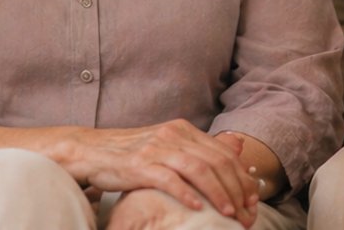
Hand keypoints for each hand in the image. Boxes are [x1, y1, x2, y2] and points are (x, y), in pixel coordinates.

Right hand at [62, 121, 258, 224]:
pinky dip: (186, 193)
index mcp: (183, 129)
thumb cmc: (130, 154)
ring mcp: (156, 149)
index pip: (223, 152)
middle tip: (245, 212)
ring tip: (228, 213)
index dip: (241, 176)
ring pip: (198, 169)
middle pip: (216, 161)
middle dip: (236, 189)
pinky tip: (197, 208)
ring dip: (218, 193)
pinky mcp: (139, 165)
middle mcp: (173, 135)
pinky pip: (169, 179)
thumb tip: (236, 148)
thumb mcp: (167, 145)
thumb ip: (198, 148)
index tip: (252, 198)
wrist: (90, 151)